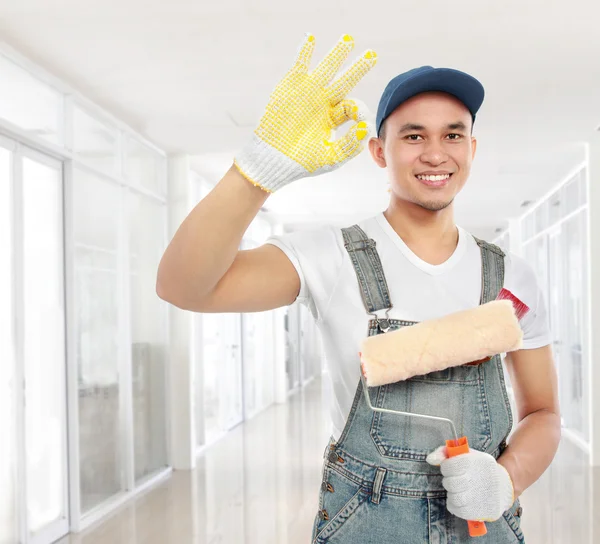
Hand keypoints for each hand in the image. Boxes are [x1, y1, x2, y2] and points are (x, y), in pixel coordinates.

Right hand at [234, 33, 376, 192]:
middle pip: (345, 81)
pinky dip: (304, 51)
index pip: (352, 106)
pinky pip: (300, 66)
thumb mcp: (332, 157)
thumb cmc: (303, 162)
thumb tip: (366, 126)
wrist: (273, 160)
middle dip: (358, 68)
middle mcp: (324, 102)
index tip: (359, 117)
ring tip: (349, 39)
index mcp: (334, 117)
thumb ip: (351, 144)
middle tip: (372, 55)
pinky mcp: (291, 87)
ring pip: (326, 68)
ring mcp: (308, 93)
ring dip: (337, 53)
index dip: (358, 109)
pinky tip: (311, 37)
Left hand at [426, 445, 513, 521]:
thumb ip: (445, 452)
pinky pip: (457, 510)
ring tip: (459, 489)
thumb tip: (429, 459)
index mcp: (477, 462)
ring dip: (452, 493)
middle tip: (454, 479)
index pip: (451, 466)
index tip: (449, 467)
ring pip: (454, 498)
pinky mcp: (481, 512)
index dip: (446, 466)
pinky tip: (462, 498)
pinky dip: (455, 504)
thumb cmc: (477, 467)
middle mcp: (481, 480)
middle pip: (451, 483)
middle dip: (449, 480)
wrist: (503, 486)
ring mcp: (482, 498)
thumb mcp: (465, 453)